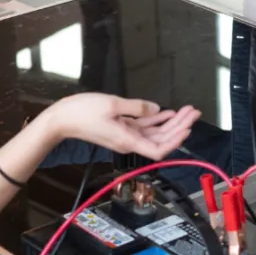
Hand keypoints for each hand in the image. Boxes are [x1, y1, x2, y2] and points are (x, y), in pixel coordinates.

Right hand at [38, 94, 198, 160]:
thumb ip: (137, 107)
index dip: (175, 141)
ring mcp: (125, 135)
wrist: (61, 119)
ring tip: (186, 111)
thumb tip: (156, 110)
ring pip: (154, 132)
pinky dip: (156, 120)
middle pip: (161, 139)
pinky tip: (167, 113)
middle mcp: (129, 141)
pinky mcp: (121, 128)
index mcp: (127, 140)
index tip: (187, 129)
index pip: (158, 150)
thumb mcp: (112, 105)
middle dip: (179, 126)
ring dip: (171, 122)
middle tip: (194, 113)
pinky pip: (144, 127)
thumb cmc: (82, 113)